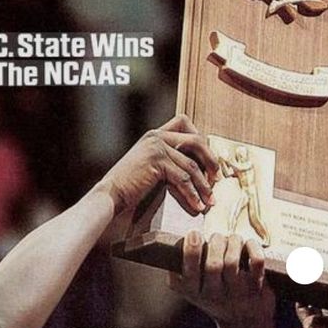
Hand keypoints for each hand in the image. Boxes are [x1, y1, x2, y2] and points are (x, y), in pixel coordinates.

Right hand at [98, 115, 219, 215]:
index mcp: (154, 135)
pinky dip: (193, 195)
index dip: (201, 139)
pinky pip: (183, 179)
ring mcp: (156, 147)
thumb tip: (197, 167)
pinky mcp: (156, 162)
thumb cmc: (129, 186)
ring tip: (210, 201)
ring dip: (204, 186)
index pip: (184, 122)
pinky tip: (197, 205)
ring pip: (192, 165)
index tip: (209, 159)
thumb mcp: (150, 166)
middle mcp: (156, 136)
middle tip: (217, 179)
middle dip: (211, 160)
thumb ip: (168, 160)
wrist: (110, 196)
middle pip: (196, 140)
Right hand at [171, 231, 275, 325]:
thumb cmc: (217, 299)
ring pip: (232, 262)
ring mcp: (237, 292)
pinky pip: (256, 262)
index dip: (191, 251)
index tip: (194, 233)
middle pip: (213, 265)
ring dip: (232, 242)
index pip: (189, 273)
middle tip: (217, 237)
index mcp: (194, 293)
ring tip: (232, 238)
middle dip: (215, 243)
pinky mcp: (256, 287)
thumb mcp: (193, 291)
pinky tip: (248, 243)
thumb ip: (180, 274)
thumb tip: (174, 246)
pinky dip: (253, 248)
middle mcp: (215, 295)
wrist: (244, 323)